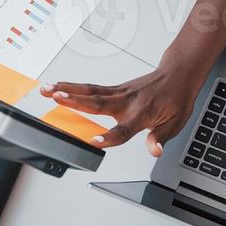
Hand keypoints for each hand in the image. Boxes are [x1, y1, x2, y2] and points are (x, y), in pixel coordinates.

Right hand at [42, 55, 210, 154]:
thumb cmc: (176, 99)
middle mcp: (126, 102)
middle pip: (97, 102)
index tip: (94, 142)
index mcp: (141, 114)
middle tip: (55, 97)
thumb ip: (160, 138)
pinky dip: (74, 86)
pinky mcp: (115, 88)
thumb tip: (154, 150)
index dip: (109, 137)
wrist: (177, 75)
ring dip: (67, 89)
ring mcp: (119, 93)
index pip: (123, 129)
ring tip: (47, 89)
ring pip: (90, 91)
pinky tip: (59, 87)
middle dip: (74, 101)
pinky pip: (92, 87)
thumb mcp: (175, 123)